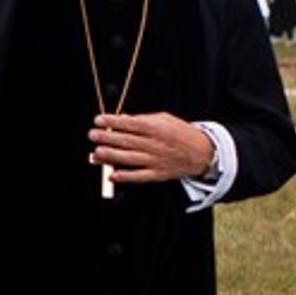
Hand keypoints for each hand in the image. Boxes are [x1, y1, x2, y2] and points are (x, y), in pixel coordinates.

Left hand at [87, 112, 215, 184]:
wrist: (203, 152)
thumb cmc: (182, 133)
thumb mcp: (166, 119)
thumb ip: (144, 118)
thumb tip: (124, 117)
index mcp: (156, 128)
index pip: (130, 123)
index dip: (112, 121)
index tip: (98, 120)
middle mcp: (155, 144)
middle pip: (127, 140)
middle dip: (107, 137)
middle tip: (92, 135)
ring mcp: (156, 160)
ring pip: (129, 158)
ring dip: (111, 156)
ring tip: (96, 153)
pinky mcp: (158, 174)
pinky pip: (139, 176)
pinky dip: (126, 176)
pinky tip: (112, 175)